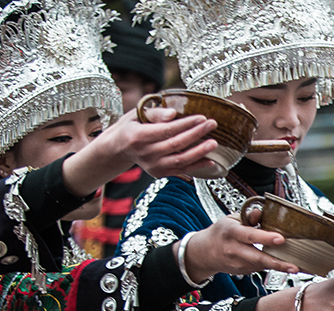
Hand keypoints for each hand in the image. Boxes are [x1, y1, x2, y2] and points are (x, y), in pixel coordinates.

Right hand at [63, 108, 217, 195]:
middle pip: (175, 145)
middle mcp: (145, 154)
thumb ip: (155, 113)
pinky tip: (211, 161)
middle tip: (212, 124)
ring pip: (180, 160)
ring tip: (214, 143)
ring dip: (200, 152)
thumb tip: (173, 113)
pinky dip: (197, 166)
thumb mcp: (136, 114)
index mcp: (138, 136)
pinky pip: (181, 170)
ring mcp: (152, 166)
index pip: (166, 130)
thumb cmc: (131, 126)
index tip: (202, 117)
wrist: (119, 148)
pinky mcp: (159, 173)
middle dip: (196, 134)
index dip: (185, 124)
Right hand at [181, 211, 299, 281]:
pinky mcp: (242, 271)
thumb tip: (262, 211)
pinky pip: (260, 268)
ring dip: (279, 267)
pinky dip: (271, 266)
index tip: (280, 239)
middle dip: (277, 263)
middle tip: (294, 266)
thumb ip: (248, 216)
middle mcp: (234, 249)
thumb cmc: (221, 233)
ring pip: (261, 266)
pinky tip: (281, 263)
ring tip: (295, 267)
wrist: (204, 252)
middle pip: (257, 257)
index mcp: (232, 232)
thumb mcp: (231, 219)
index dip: (265, 237)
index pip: (250, 235)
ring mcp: (237, 263)